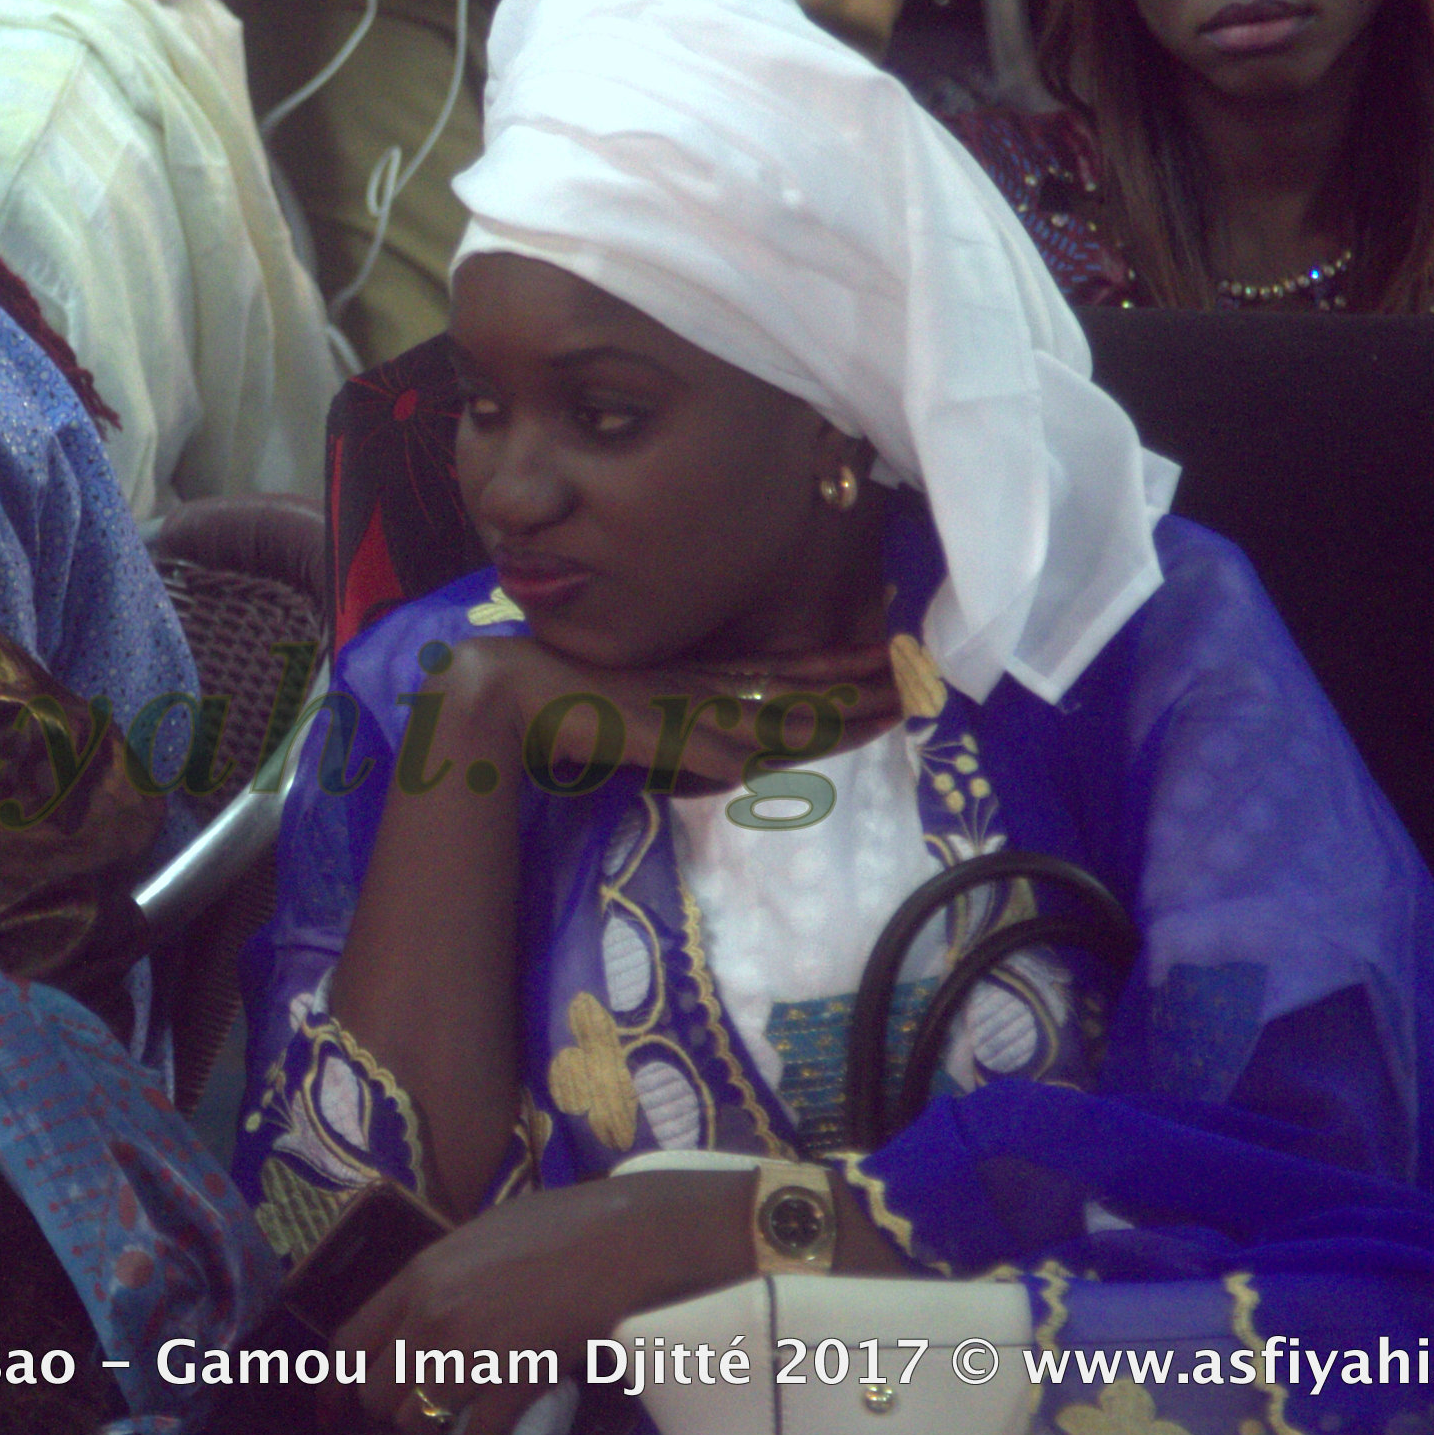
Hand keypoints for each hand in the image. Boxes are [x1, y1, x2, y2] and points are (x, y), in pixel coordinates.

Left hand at [336, 1172, 750, 1434]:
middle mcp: (430, 1319)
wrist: (618, 1242)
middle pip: (378, 1394)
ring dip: (437, 1427)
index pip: (349, 1344)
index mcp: (417, 1276)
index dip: (342, 1380)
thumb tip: (422, 1315)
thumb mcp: (476, 1237)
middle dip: (397, 1405)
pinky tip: (499, 1428)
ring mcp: (469, 1355)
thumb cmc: (556, 1226)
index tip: (344, 1401)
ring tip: (464, 1413)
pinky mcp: (514, 1385)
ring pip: (418, 1424)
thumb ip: (439, 1280)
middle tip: (428, 1401)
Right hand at [435, 634, 900, 798]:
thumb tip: (736, 772)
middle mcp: (708, 690)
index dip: (839, 671)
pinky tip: (822, 734)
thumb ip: (690, 746)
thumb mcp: (644, 730)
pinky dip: (784, 735)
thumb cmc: (570, 710)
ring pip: (786, 712)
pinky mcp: (672, 729)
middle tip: (920, 680)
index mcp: (702, 683)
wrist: (513, 696)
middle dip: (862, 688)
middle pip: (802, 691)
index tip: (888, 662)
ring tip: (898, 699)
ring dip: (844, 710)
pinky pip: (743, 738)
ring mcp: (693, 708)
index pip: (788, 677)